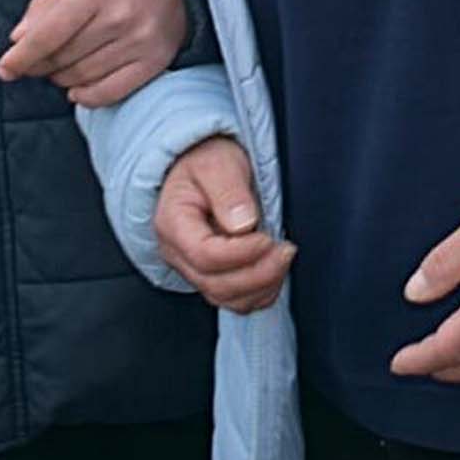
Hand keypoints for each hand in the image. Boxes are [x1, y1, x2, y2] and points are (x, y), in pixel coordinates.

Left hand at [0, 0, 188, 106]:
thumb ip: (44, 5)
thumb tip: (18, 41)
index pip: (48, 34)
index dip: (22, 57)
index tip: (5, 69)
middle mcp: (121, 16)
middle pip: (63, 58)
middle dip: (41, 64)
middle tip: (37, 59)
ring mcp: (141, 40)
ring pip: (82, 77)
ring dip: (62, 78)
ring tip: (60, 65)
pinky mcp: (156, 60)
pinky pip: (111, 93)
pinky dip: (87, 97)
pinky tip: (76, 89)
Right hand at [154, 136, 292, 312]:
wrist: (201, 164)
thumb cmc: (206, 160)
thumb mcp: (218, 162)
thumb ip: (229, 191)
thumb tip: (243, 223)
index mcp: (173, 223)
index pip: (204, 255)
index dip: (241, 253)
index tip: (268, 239)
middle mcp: (178, 253)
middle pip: (216, 284)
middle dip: (258, 273)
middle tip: (286, 249)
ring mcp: (193, 268)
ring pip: (226, 298)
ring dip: (262, 285)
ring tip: (283, 257)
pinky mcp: (212, 275)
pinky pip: (235, 299)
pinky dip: (260, 292)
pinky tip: (275, 270)